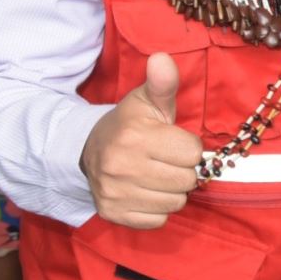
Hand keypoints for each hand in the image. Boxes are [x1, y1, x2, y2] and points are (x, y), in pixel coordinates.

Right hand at [79, 52, 203, 229]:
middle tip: (164, 160)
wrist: (87, 150)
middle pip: (187, 180)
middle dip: (182, 170)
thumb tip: (163, 58)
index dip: (188, 148)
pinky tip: (144, 192)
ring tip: (155, 176)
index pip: (193, 153)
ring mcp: (115, 193)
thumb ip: (162, 83)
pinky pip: (158, 220)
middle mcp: (122, 166)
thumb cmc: (129, 125)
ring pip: (175, 203)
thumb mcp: (146, 101)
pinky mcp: (112, 214)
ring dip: (171, 191)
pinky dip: (157, 209)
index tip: (171, 142)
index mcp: (135, 136)